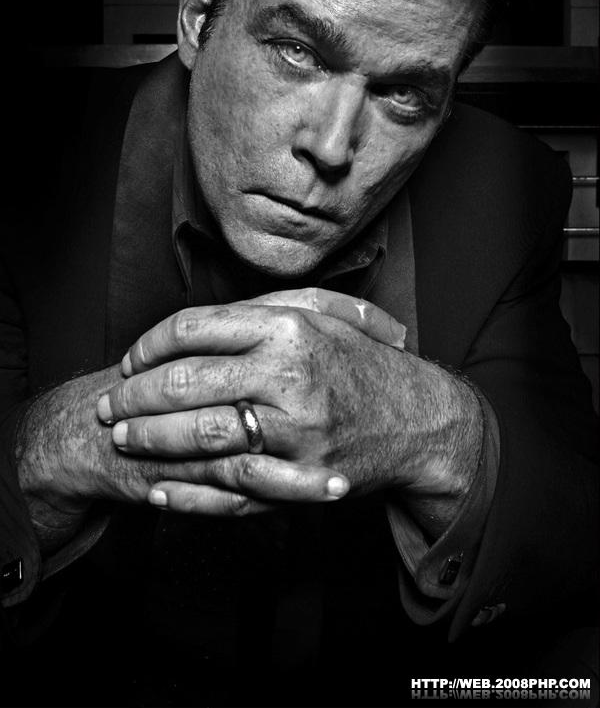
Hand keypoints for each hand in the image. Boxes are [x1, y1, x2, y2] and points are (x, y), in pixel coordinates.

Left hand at [99, 288, 481, 525]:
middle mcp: (288, 375)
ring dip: (152, 442)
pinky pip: (233, 486)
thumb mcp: (323, 314)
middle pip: (186, 383)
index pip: (194, 329)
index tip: (132, 360)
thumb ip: (263, 308)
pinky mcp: (303, 475)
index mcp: (287, 327)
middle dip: (135, 397)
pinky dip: (189, 492)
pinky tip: (159, 489)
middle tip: (111, 406)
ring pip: (202, 436)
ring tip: (124, 440)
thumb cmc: (362, 363)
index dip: (150, 345)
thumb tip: (196, 323)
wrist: (420, 419)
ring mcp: (296, 429)